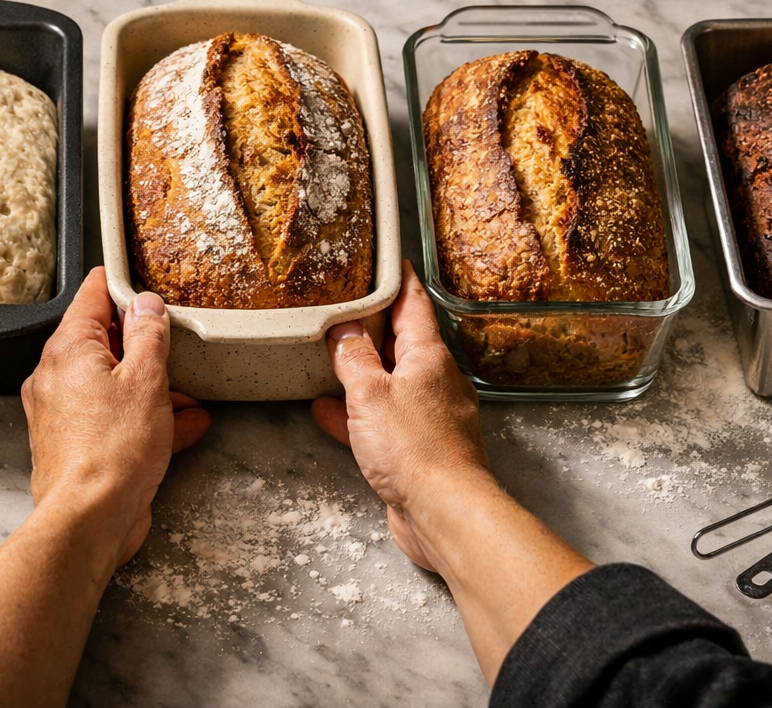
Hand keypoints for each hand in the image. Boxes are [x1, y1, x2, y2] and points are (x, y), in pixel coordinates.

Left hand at [21, 267, 210, 565]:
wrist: (89, 521)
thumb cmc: (112, 452)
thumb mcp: (146, 380)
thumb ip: (148, 336)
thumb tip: (147, 305)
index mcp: (68, 351)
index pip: (91, 296)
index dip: (122, 285)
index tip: (148, 284)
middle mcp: (57, 378)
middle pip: (102, 342)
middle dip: (144, 344)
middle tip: (177, 340)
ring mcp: (65, 414)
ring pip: (112, 384)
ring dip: (152, 386)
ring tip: (191, 393)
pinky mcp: (78, 446)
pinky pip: (114, 419)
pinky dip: (147, 418)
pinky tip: (187, 426)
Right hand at [311, 260, 491, 572]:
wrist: (444, 513)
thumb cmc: (415, 449)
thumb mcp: (370, 393)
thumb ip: (353, 358)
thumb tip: (344, 328)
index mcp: (430, 356)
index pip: (414, 303)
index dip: (398, 278)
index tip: (386, 259)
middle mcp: (436, 381)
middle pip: (403, 341)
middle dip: (373, 325)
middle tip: (344, 306)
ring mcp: (430, 416)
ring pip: (391, 382)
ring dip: (361, 370)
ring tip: (328, 357)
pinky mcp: (420, 449)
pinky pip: (384, 420)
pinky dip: (357, 414)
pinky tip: (327, 413)